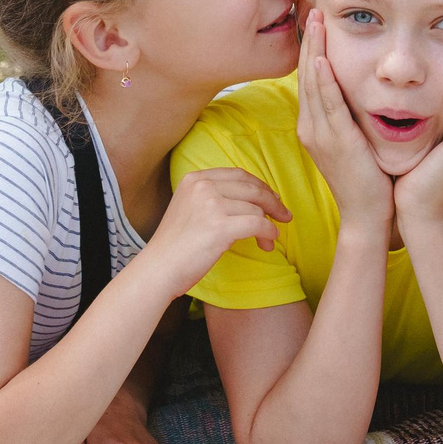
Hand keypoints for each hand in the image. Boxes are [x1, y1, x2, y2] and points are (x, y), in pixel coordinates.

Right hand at [144, 167, 290, 294]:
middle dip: (272, 202)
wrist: (158, 269)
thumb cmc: (176, 246)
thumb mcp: (189, 208)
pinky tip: (268, 242)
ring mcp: (211, 205)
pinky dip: (268, 233)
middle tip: (284, 215)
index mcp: (195, 178)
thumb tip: (255, 199)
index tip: (272, 198)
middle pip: (252, 188)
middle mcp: (203, 186)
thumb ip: (213, 197)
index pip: (238, 174)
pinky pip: (258, 225)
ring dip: (268, 225)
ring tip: (268, 241)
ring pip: (256, 208)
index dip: (260, 186)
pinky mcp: (220, 226)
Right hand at [294, 9, 393, 236]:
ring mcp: (319, 134)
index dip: (311, 48)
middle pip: (306, 74)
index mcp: (315, 125)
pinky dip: (323, 80)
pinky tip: (322, 59)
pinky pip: (327, 104)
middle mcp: (311, 126)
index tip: (316, 21)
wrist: (368, 215)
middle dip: (309, 40)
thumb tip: (359, 92)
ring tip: (315, 20)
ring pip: (313, 83)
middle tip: (312, 7)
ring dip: (314, 49)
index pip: (310, 78)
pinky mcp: (335, 142)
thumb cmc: (367, 178)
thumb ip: (351, 116)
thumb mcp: (353, 141)